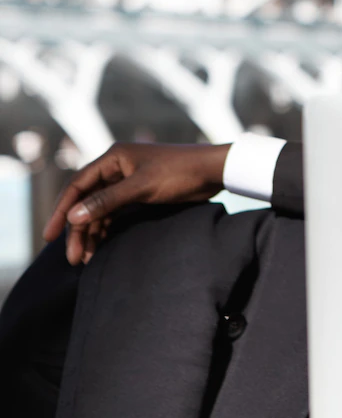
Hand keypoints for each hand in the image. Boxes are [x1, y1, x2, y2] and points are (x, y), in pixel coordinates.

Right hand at [43, 142, 230, 264]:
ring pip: (100, 210)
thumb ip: (107, 201)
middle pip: (86, 201)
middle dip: (78, 230)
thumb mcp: (142, 187)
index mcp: (113, 158)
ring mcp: (127, 181)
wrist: (214, 171)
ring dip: (92, 233)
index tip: (50, 236)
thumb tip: (74, 216)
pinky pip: (114, 213)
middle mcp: (116, 167)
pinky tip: (100, 247)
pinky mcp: (139, 193)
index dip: (62, 211)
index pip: (78, 186)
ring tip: (85, 259)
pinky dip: (107, 229)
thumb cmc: (180, 173)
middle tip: (73, 258)